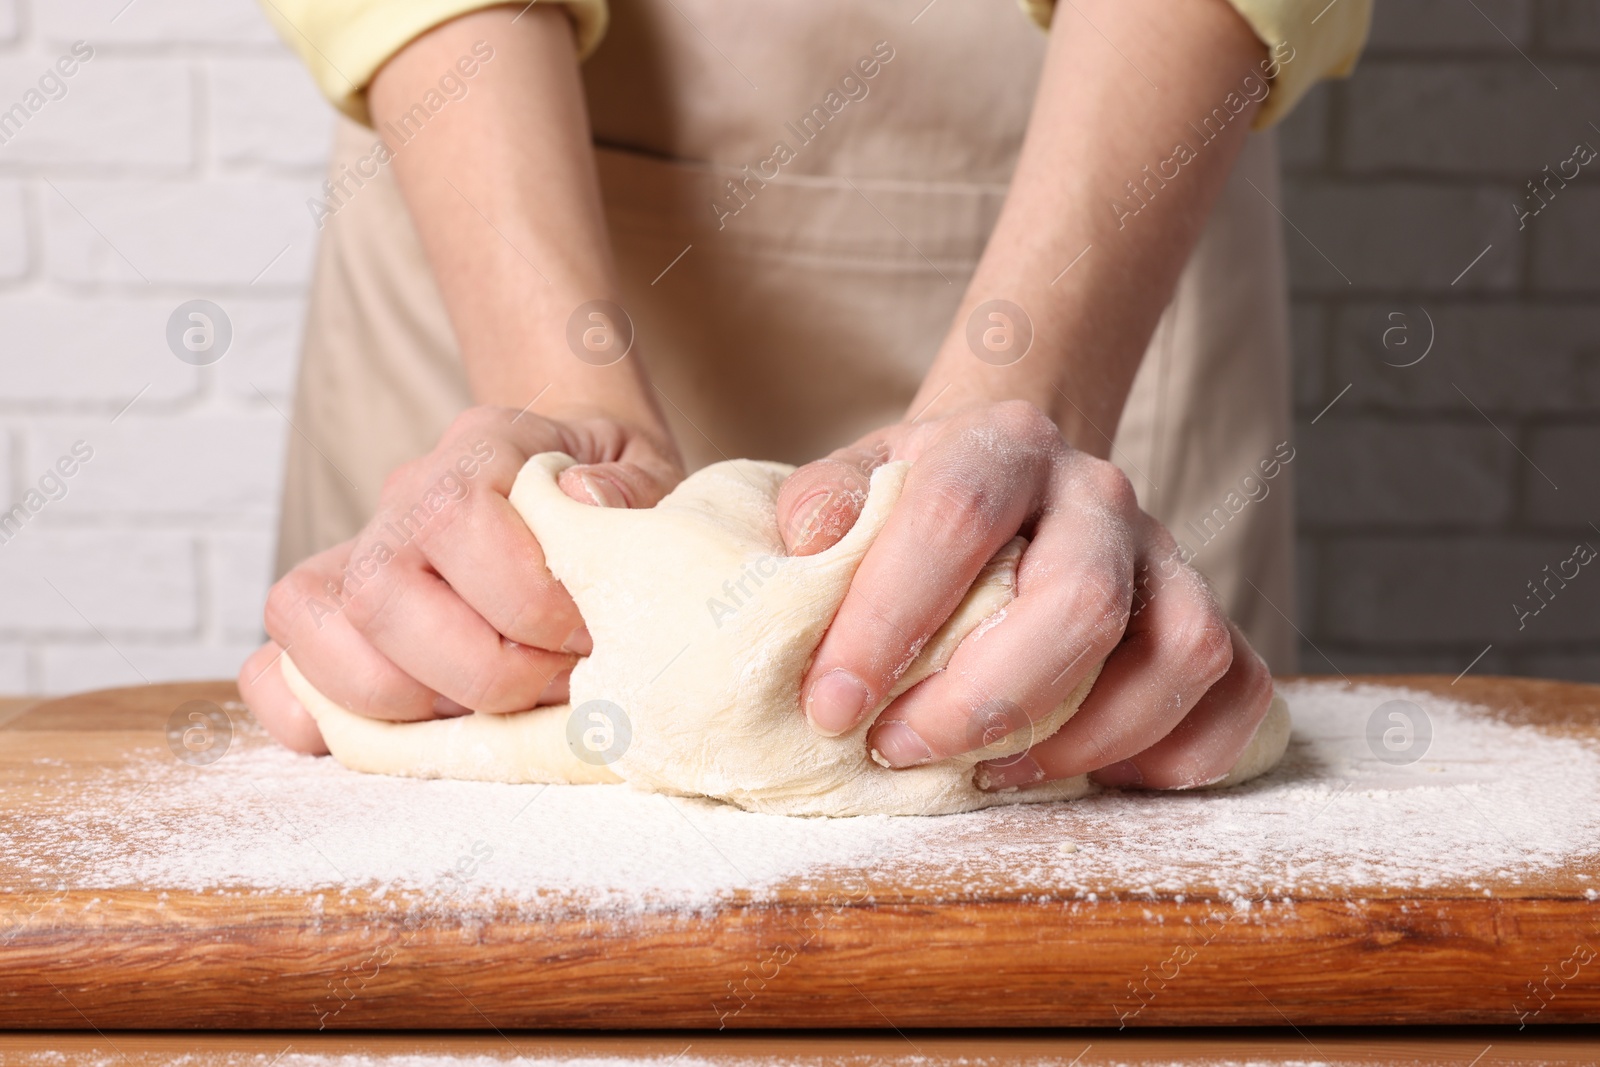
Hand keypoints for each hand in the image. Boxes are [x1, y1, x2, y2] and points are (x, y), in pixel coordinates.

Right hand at [239, 406, 682, 753]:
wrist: (574, 469)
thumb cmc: (612, 488)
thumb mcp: (647, 467)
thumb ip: (627, 486)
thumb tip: (582, 500)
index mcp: (478, 449)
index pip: (455, 518)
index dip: (523, 598)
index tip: (585, 635)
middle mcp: (402, 498)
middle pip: (379, 592)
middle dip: (479, 670)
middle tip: (553, 681)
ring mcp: (356, 556)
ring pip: (317, 632)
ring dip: (412, 703)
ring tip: (495, 708)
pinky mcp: (333, 618)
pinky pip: (271, 668)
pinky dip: (309, 714)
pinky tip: (395, 735)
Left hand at [775, 400, 1273, 790]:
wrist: (1006, 480)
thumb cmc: (917, 504)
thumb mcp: (857, 481)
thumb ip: (825, 506)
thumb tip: (808, 543)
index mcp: (1004, 444)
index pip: (955, 518)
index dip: (889, 623)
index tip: (830, 707)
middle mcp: (1099, 492)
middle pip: (1080, 601)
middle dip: (985, 700)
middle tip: (901, 750)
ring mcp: (1168, 554)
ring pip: (1179, 653)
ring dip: (1084, 739)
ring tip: (992, 772)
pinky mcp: (1209, 615)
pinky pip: (1237, 694)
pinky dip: (1176, 757)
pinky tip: (1089, 776)